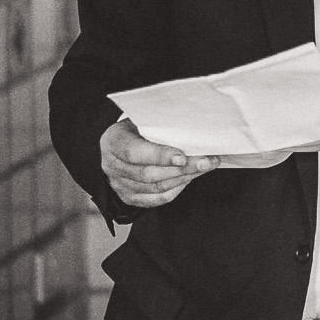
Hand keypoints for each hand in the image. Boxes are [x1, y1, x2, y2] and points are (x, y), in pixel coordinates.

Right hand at [101, 119, 217, 208]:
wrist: (118, 147)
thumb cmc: (135, 129)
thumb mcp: (140, 120)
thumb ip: (157, 124)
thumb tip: (189, 124)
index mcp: (113, 142)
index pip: (134, 152)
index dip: (159, 155)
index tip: (182, 157)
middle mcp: (113, 166)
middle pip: (149, 173)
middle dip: (182, 168)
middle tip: (206, 161)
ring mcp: (120, 185)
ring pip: (156, 188)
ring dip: (184, 178)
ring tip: (204, 167)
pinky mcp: (130, 198)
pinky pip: (157, 199)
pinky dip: (177, 189)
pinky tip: (190, 177)